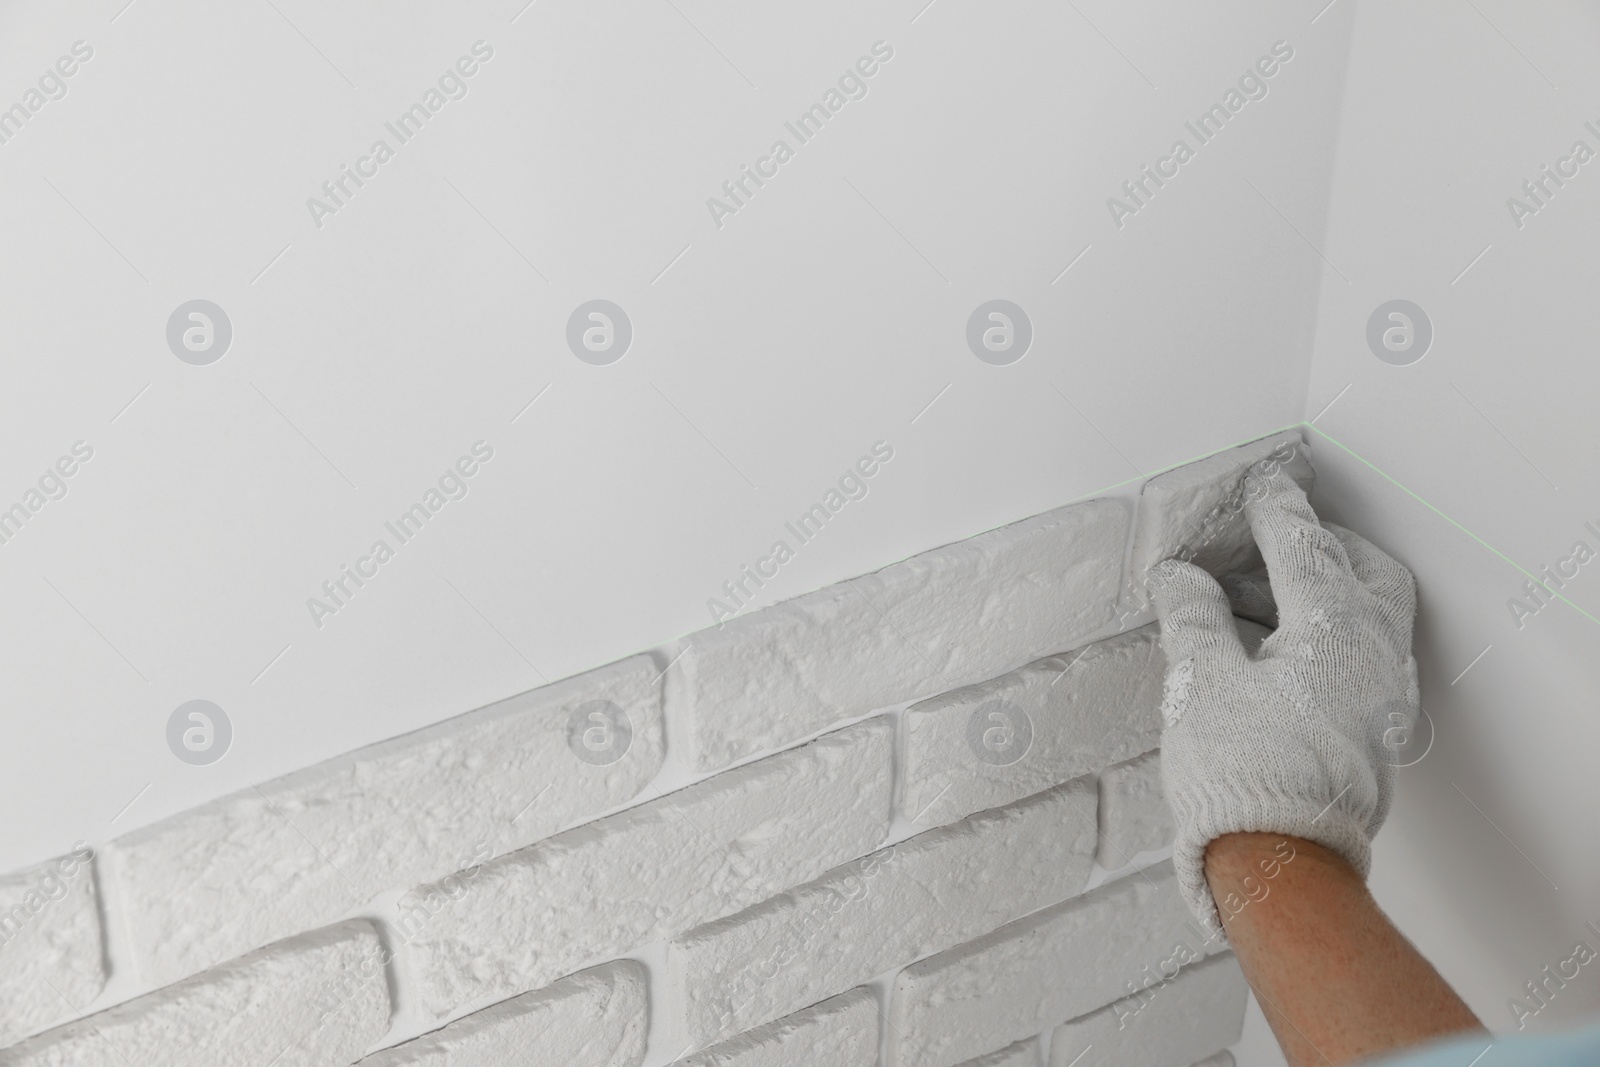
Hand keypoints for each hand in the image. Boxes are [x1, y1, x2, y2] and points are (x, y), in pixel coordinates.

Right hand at [1148, 464, 1419, 931]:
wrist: (1281, 864)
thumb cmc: (1246, 776)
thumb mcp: (1200, 682)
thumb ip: (1193, 618)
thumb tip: (1181, 578)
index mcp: (1334, 630)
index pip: (1304, 548)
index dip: (1276, 511)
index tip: (1264, 485)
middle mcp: (1375, 655)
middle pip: (1364, 572)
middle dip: (1323, 543)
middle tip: (1277, 532)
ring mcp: (1383, 695)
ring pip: (1368, 613)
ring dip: (1322, 588)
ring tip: (1260, 591)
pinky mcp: (1374, 729)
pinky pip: (1363, 653)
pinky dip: (1327, 630)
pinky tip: (1279, 647)